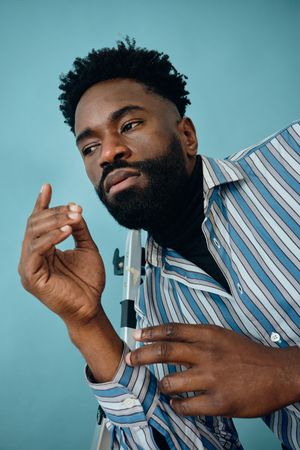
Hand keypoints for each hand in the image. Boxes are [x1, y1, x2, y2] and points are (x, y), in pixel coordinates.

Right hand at [18, 184, 104, 326]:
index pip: (38, 222)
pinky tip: (66, 231)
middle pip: (35, 224)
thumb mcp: (86, 247)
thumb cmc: (88, 282)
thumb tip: (74, 210)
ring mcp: (29, 267)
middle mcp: (33, 256)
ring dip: (55, 221)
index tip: (47, 187)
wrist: (92, 306)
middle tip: (76, 208)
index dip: (42, 204)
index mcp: (43, 249)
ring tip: (74, 218)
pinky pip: (36, 250)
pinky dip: (51, 237)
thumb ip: (79, 229)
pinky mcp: (30, 277)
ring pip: (34, 233)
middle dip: (56, 212)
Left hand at [126, 323, 299, 416]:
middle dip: (142, 356)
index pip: (172, 330)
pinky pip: (186, 407)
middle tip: (130, 360)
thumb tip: (172, 342)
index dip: (151, 332)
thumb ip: (199, 339)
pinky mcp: (218, 402)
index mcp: (209, 335)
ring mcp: (212, 378)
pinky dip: (177, 406)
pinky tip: (177, 405)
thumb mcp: (224, 337)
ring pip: (171, 383)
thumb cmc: (249, 355)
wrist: (279, 373)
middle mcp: (207, 354)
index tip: (137, 335)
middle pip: (165, 352)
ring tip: (161, 388)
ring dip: (162, 386)